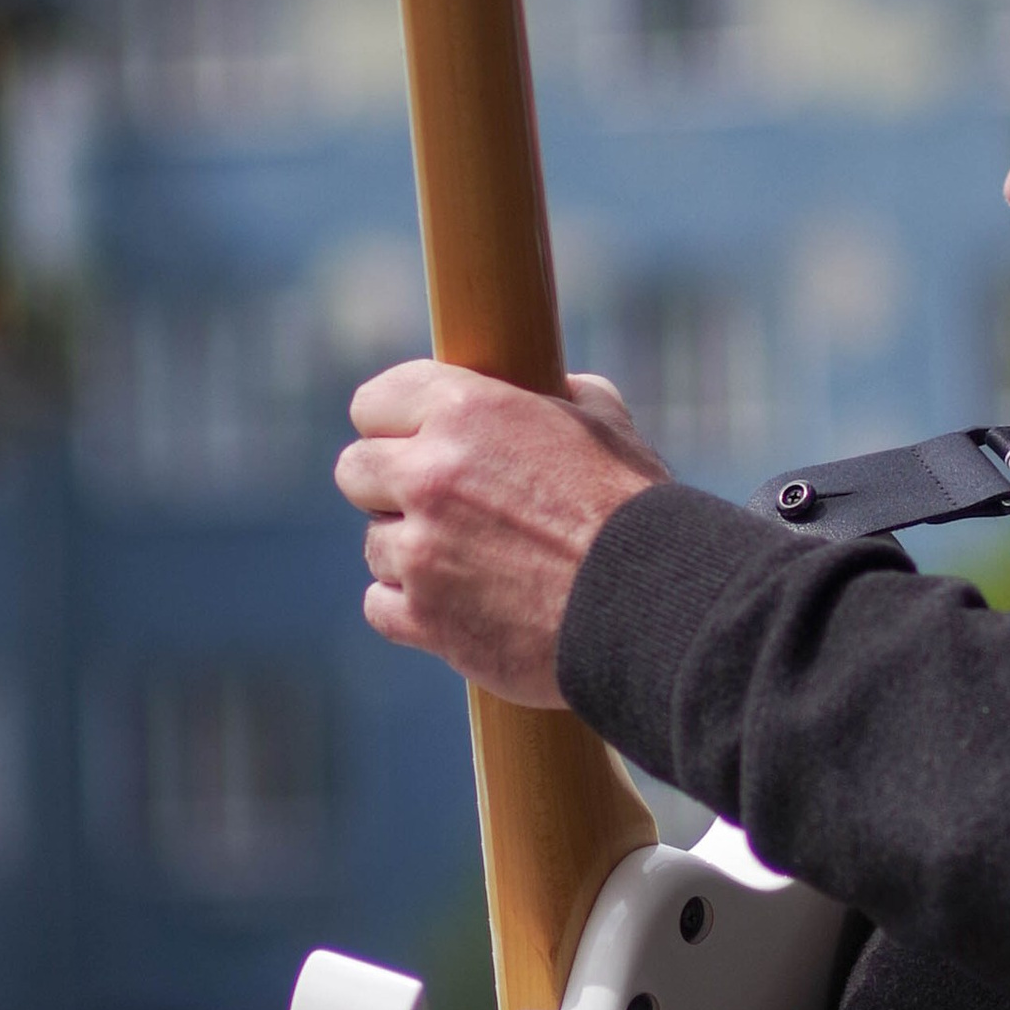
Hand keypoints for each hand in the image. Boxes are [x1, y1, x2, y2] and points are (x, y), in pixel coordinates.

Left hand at [335, 364, 669, 702]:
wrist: (655, 606)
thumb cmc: (638, 512)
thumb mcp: (606, 426)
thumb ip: (562, 398)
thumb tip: (554, 390)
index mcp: (468, 411)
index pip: (374, 402)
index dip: (394, 423)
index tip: (411, 440)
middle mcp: (430, 475)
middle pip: (355, 470)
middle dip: (389, 486)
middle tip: (436, 504)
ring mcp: (421, 552)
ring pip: (373, 543)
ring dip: (409, 552)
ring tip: (468, 562)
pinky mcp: (424, 619)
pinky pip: (380, 604)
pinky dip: (411, 608)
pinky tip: (454, 605)